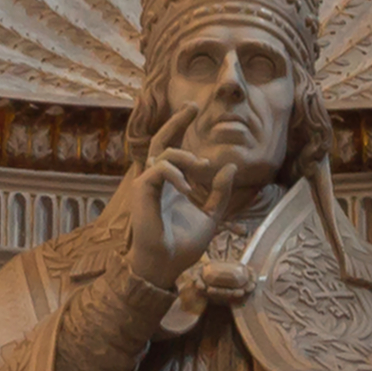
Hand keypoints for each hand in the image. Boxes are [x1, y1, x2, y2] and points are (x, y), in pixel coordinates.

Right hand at [110, 125, 224, 291]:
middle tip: (193, 105)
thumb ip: (219, 192)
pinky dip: (175, 174)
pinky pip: (158, 170)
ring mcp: (147, 184)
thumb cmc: (184, 244)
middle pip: (161, 140)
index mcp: (171, 183)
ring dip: (184, 156)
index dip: (181, 126)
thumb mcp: (210, 215)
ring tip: (202, 166)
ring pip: (162, 153)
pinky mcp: (141, 192)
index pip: (173, 148)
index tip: (195, 109)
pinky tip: (187, 188)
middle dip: (177, 121)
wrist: (166, 265)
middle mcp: (156, 180)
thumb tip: (230, 166)